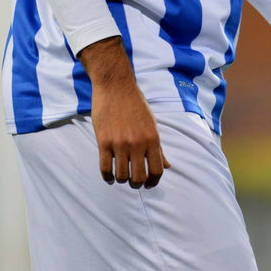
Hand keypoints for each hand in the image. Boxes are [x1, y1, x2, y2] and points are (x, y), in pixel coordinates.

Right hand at [79, 36, 170, 187]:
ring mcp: (120, 143)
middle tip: (133, 181)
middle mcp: (138, 143)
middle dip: (137, 184)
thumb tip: (167, 166)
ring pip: (121, 176)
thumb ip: (158, 147)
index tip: (148, 183)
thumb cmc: (135, 103)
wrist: (115, 85)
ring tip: (120, 176)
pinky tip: (109, 176)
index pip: (157, 171)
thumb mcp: (152, 123)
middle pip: (139, 178)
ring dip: (122, 180)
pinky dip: (107, 177)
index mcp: (152, 138)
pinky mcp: (103, 141)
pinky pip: (105, 168)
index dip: (153, 182)